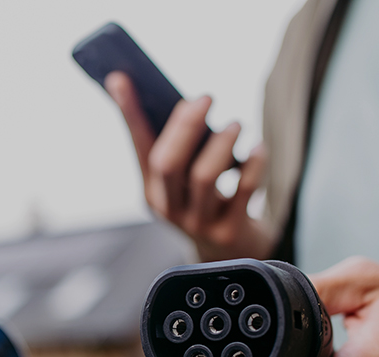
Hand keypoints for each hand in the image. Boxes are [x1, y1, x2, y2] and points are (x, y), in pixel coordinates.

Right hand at [104, 71, 272, 261]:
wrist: (232, 255)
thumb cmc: (210, 203)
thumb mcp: (188, 179)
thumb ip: (183, 147)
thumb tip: (189, 102)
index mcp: (152, 191)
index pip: (137, 146)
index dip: (129, 113)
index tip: (119, 78)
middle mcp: (170, 209)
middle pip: (168, 162)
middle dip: (186, 125)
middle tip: (206, 97)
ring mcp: (198, 223)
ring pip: (204, 176)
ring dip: (222, 142)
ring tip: (236, 125)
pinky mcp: (229, 230)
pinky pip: (243, 190)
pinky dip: (253, 163)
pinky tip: (259, 150)